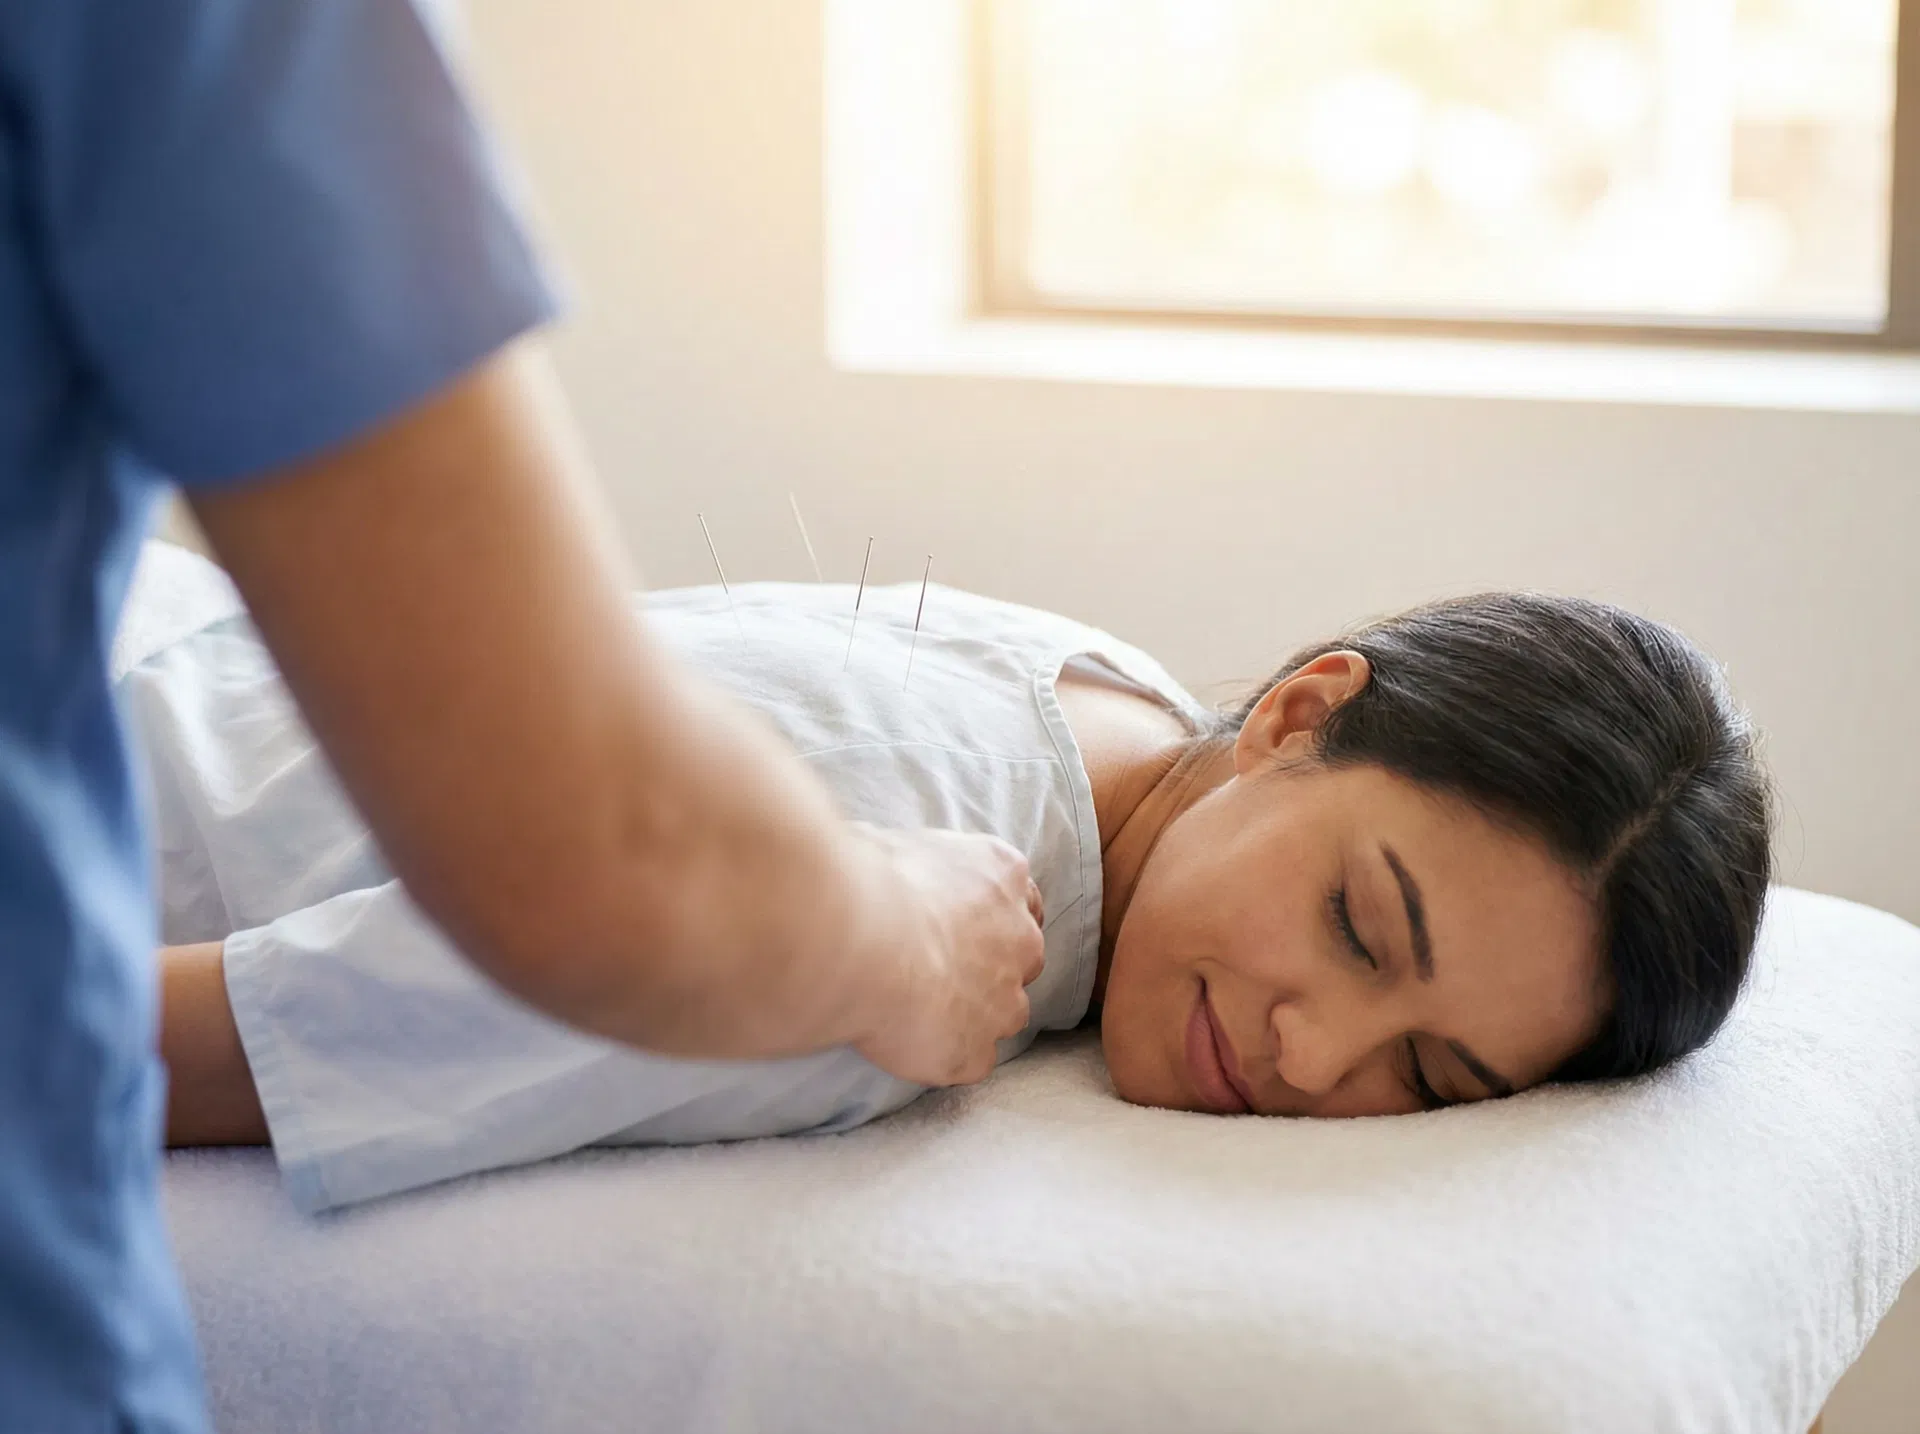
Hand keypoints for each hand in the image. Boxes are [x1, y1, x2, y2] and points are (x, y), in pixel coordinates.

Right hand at [846, 824, 1046, 1087]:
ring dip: (971, 1016)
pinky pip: (970, 1060)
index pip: (1023, 900)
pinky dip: (944, 1055)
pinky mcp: (977, 1052)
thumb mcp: (900, 846)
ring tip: (916, 1012)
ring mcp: (1006, 1000)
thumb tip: (898, 870)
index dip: (993, 920)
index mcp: (1003, 873)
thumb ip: (922, 865)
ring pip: (1004, 1014)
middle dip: (989, 968)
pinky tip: (904, 1041)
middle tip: (935, 972)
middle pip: (1022, 959)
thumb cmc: (863, 881)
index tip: (965, 930)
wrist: (854, 940)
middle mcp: (1021, 937)